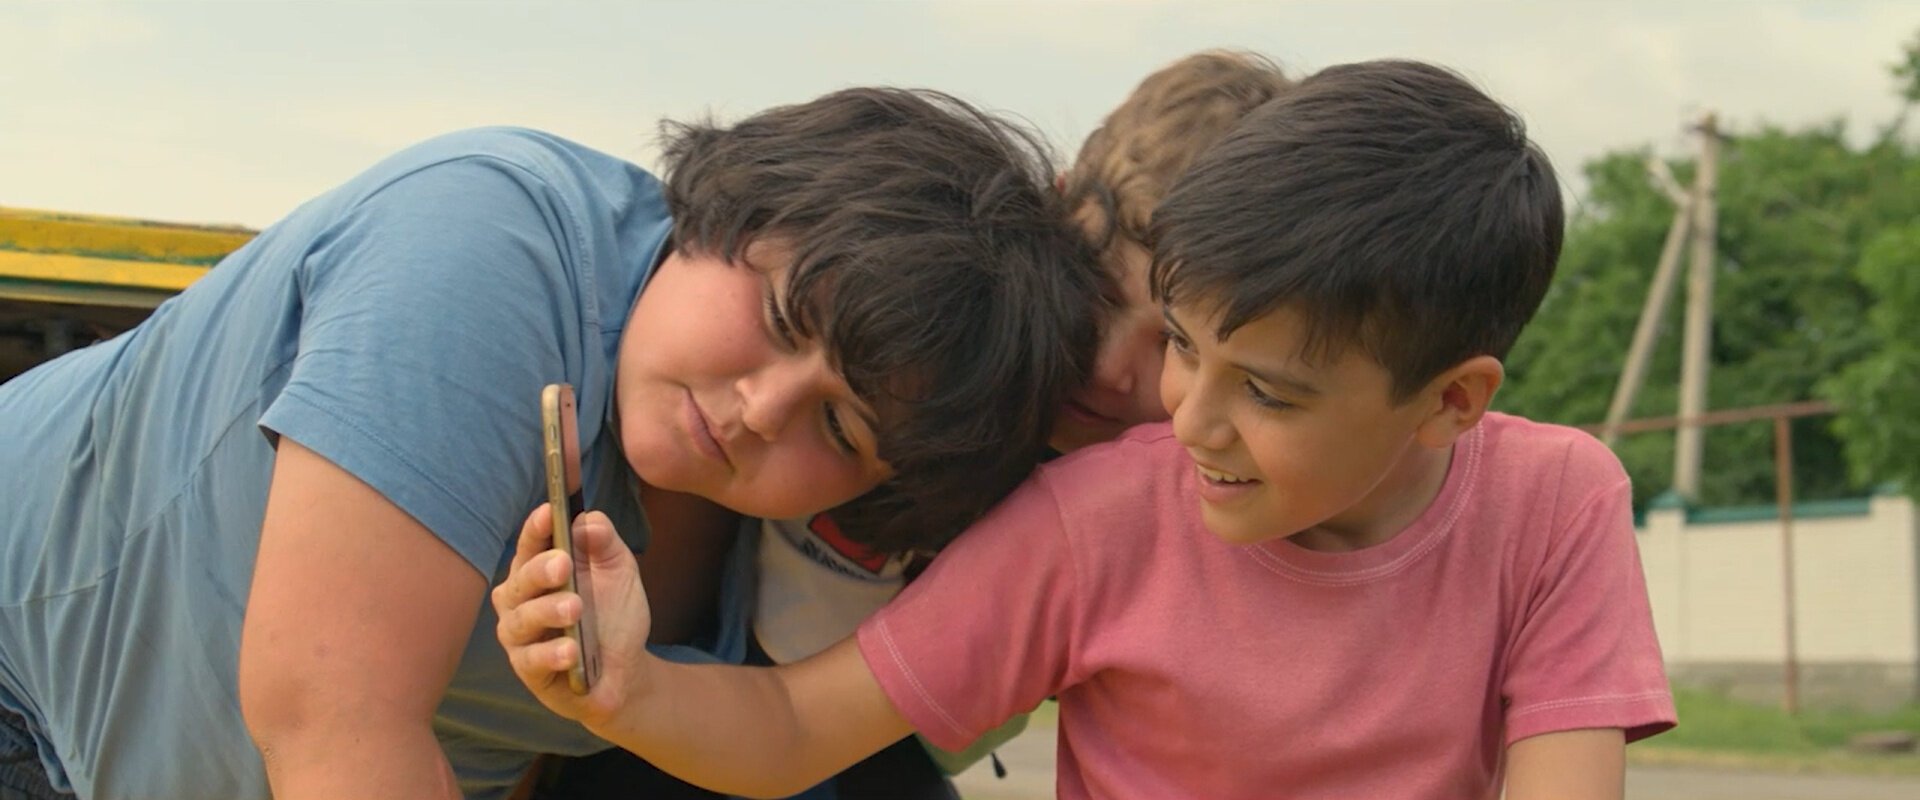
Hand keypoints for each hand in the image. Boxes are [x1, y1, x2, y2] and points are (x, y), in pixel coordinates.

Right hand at [492, 505, 654, 731]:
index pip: (531, 543)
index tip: (549, 512)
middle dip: (540, 570)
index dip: (537, 527)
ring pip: (521, 620)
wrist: (626, 669)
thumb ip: (605, 543)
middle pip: (521, 579)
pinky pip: (531, 661)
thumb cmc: (612, 614)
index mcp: (538, 568)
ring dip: (547, 611)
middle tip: (562, 564)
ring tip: (574, 608)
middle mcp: (520, 599)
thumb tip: (588, 521)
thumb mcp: (619, 571)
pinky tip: (570, 650)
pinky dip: (551, 654)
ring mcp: (521, 636)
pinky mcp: (529, 670)